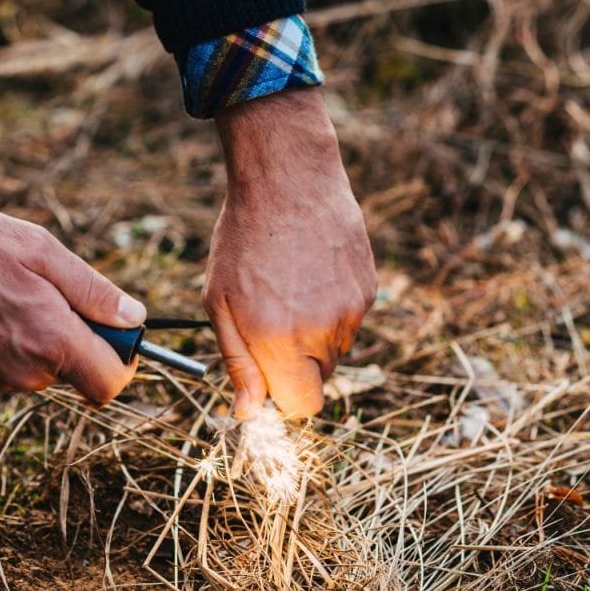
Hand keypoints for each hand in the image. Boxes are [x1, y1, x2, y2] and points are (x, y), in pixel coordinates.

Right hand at [0, 190, 145, 402]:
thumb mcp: (41, 250)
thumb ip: (94, 290)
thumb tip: (134, 318)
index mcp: (52, 341)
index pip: (112, 383)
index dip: (126, 358)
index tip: (119, 328)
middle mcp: (29, 372)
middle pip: (85, 374)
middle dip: (89, 340)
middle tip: (62, 293)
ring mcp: (3, 377)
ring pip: (54, 367)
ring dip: (54, 335)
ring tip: (21, 290)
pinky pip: (25, 364)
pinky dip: (27, 339)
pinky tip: (1, 302)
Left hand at [206, 88, 375, 418]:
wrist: (288, 178)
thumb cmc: (243, 240)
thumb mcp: (220, 303)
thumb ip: (239, 363)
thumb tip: (249, 412)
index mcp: (282, 341)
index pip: (302, 407)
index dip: (284, 397)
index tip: (268, 376)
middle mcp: (324, 331)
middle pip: (319, 379)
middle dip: (295, 363)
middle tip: (271, 317)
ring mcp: (352, 309)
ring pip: (335, 348)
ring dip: (314, 333)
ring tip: (290, 287)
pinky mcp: (369, 288)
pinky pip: (349, 318)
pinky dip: (331, 306)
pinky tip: (310, 272)